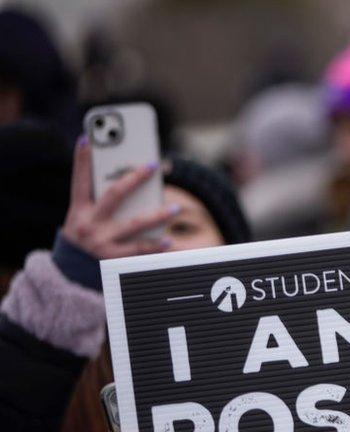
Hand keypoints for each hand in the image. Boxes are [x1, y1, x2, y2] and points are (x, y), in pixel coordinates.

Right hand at [62, 137, 179, 259]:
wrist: (71, 274)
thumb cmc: (86, 236)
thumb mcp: (83, 217)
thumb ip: (100, 200)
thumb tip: (130, 178)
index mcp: (78, 211)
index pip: (80, 180)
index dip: (81, 160)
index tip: (86, 138)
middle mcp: (88, 224)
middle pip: (114, 196)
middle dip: (134, 179)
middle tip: (153, 165)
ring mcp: (101, 242)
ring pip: (135, 224)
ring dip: (157, 215)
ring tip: (176, 208)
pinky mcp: (112, 259)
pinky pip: (139, 250)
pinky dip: (155, 245)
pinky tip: (168, 239)